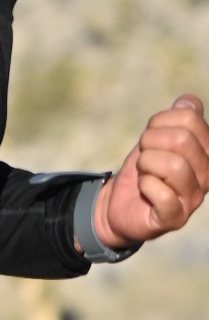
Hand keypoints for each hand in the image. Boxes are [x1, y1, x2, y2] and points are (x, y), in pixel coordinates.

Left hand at [94, 95, 208, 246]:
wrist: (120, 203)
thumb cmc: (144, 168)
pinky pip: (163, 195)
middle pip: (182, 139)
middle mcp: (207, 174)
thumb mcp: (156, 137)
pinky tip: (145, 189)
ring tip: (145, 173)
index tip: (150, 137)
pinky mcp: (175, 218)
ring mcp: (193, 198)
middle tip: (144, 157)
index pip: (189, 118)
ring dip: (147, 165)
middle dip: (150, 142)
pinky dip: (146, 186)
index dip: (159, 122)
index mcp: (206, 151)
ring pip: (174, 166)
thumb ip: (176, 119)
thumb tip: (189, 101)